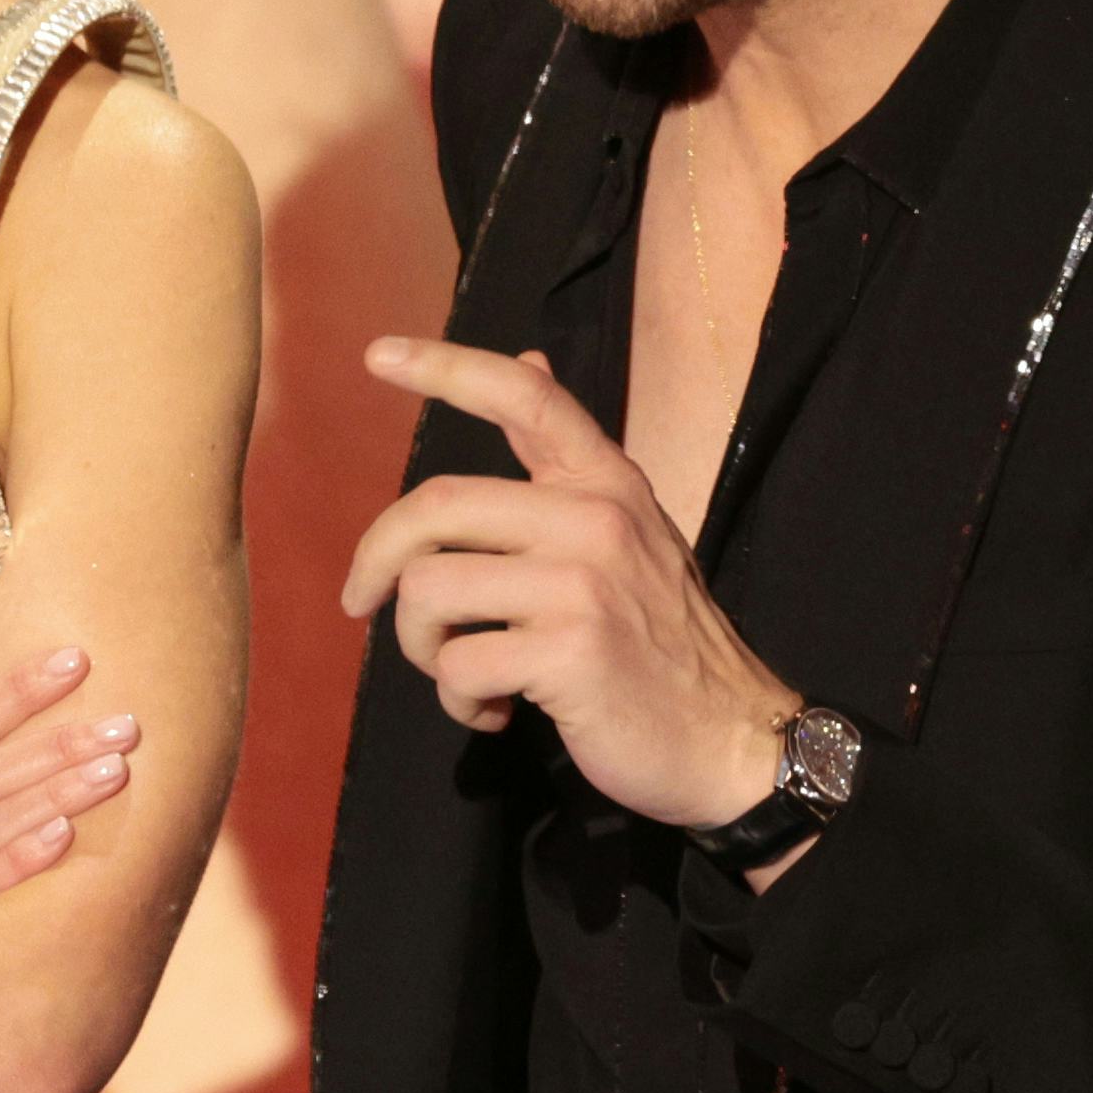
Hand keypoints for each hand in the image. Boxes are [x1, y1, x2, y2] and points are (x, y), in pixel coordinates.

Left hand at [340, 336, 790, 827]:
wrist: (731, 738)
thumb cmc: (665, 642)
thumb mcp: (632, 530)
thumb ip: (568, 460)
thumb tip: (528, 359)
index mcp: (605, 482)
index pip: (522, 398)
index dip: (443, 368)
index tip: (375, 355)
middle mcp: (594, 518)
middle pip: (434, 506)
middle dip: (375, 559)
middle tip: (361, 602)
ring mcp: (582, 584)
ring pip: (428, 591)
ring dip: (419, 647)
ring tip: (460, 671)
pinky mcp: (569, 652)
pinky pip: (456, 666)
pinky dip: (457, 700)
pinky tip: (495, 710)